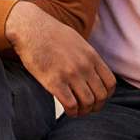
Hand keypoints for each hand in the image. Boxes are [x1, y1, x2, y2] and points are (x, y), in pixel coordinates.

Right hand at [6, 1, 115, 115]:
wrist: (29, 27)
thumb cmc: (50, 33)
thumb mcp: (76, 40)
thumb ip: (87, 57)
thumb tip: (93, 71)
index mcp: (91, 55)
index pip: (110, 83)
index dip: (105, 95)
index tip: (96, 98)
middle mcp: (84, 65)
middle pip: (101, 96)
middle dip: (95, 106)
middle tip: (86, 107)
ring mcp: (70, 73)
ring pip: (88, 103)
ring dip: (83, 111)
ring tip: (76, 110)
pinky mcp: (54, 81)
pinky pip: (71, 105)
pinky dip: (72, 112)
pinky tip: (67, 109)